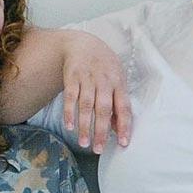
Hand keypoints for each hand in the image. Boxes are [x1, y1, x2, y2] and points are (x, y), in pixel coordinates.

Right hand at [59, 31, 131, 151]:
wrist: (83, 43)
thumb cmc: (104, 67)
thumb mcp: (116, 80)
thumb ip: (117, 103)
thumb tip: (117, 128)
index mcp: (118, 83)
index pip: (124, 107)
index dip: (124, 126)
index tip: (122, 143)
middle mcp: (104, 81)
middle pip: (103, 109)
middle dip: (101, 131)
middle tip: (98, 149)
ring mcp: (87, 79)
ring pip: (86, 105)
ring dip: (84, 126)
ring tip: (84, 143)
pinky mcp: (71, 77)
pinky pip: (70, 97)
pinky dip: (69, 112)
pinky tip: (69, 126)